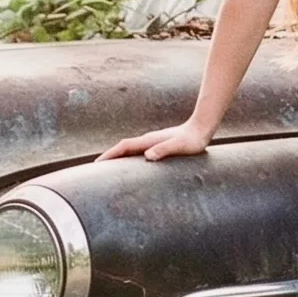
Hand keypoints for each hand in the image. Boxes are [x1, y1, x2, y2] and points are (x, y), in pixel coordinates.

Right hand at [98, 121, 212, 161]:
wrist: (201, 128)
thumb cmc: (192, 140)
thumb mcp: (179, 146)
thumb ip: (164, 149)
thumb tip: (147, 156)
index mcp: (149, 141)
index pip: (124, 147)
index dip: (110, 154)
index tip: (97, 163)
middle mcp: (148, 140)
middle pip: (123, 147)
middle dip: (109, 156)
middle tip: (95, 167)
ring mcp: (152, 141)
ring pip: (130, 149)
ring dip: (118, 156)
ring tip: (108, 168)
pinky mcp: (157, 144)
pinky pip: (138, 150)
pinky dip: (129, 156)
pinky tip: (131, 164)